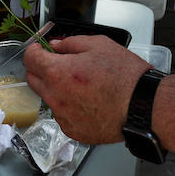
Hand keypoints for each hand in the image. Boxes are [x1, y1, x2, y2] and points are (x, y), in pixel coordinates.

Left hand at [22, 35, 148, 144]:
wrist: (144, 106)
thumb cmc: (125, 76)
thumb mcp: (98, 45)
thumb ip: (70, 43)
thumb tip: (55, 46)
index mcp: (58, 73)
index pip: (29, 59)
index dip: (34, 51)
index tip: (40, 50)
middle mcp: (56, 97)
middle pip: (33, 80)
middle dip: (41, 69)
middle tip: (59, 64)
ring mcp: (64, 117)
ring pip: (48, 99)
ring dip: (56, 90)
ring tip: (81, 85)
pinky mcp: (74, 131)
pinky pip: (62, 116)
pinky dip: (69, 108)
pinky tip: (88, 102)